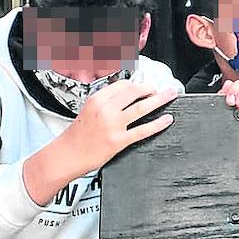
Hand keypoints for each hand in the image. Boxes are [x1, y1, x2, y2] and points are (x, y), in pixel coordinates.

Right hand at [23, 80, 176, 204]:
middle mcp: (105, 109)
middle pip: (134, 92)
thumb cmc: (77, 135)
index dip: (138, 84)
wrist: (67, 154)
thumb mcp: (89, 110)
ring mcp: (113, 125)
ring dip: (160, 100)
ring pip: (142, 107)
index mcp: (97, 99)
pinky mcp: (118, 141)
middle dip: (151, 89)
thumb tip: (126, 96)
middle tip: (160, 90)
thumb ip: (107, 102)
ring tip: (170, 96)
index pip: (123, 85)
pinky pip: (142, 130)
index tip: (145, 85)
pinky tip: (166, 120)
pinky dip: (158, 124)